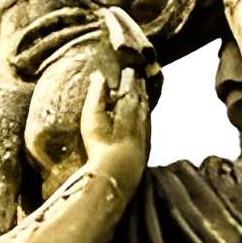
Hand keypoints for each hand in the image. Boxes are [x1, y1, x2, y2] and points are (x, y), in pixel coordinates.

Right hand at [79, 62, 150, 189]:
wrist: (117, 174)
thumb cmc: (100, 145)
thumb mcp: (93, 117)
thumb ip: (96, 94)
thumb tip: (99, 75)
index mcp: (129, 106)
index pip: (131, 85)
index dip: (129, 76)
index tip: (128, 69)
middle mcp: (141, 117)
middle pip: (141, 96)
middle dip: (139, 86)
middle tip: (138, 77)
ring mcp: (145, 132)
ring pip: (146, 111)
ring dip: (144, 100)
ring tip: (142, 94)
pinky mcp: (145, 147)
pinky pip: (148, 125)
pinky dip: (146, 117)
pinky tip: (144, 118)